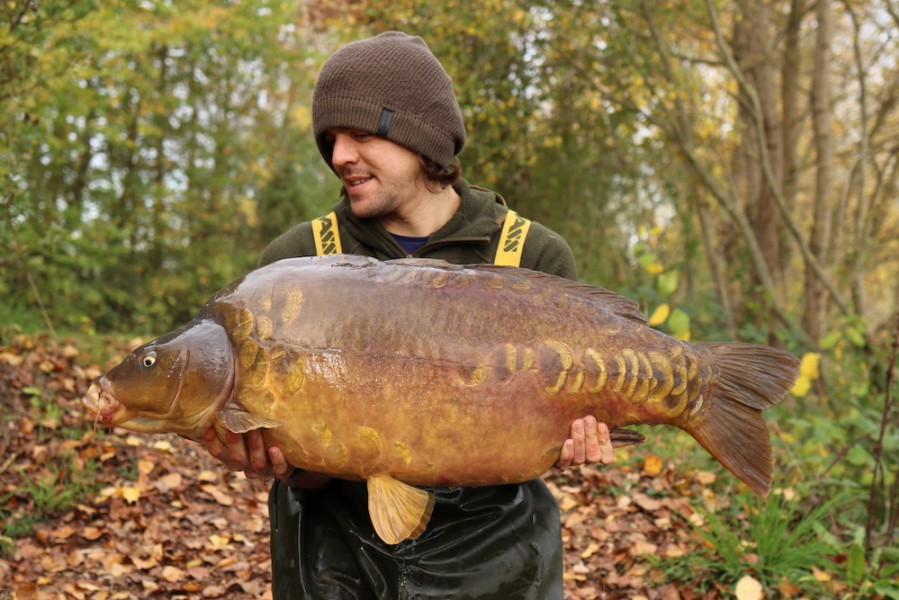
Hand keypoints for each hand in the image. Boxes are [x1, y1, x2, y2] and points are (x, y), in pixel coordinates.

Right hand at [201, 429, 330, 488]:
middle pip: (236, 458)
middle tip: (233, 426)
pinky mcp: (282, 471)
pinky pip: (279, 469)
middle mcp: (247, 466)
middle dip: (234, 442)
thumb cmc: (264, 437)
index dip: (212, 443)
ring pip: (257, 463)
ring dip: (255, 447)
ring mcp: (265, 470)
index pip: (219, 453)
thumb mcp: (249, 429)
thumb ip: (240, 418)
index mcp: (235, 457)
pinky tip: (275, 449)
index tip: (207, 429)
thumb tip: (229, 391)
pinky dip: (277, 460)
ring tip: (254, 430)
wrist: (291, 458)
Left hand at [555, 415, 613, 469]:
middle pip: (593, 456)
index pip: (606, 456)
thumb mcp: (583, 418)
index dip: (605, 442)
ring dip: (580, 440)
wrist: (548, 423)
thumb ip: (593, 420)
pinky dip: (568, 453)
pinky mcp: (558, 464)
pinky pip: (564, 464)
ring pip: (580, 459)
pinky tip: (568, 441)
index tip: (601, 425)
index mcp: (596, 451)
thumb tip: (600, 415)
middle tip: (588, 419)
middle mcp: (585, 459)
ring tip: (577, 423)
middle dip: (591, 436)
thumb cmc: (570, 417)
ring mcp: (572, 463)